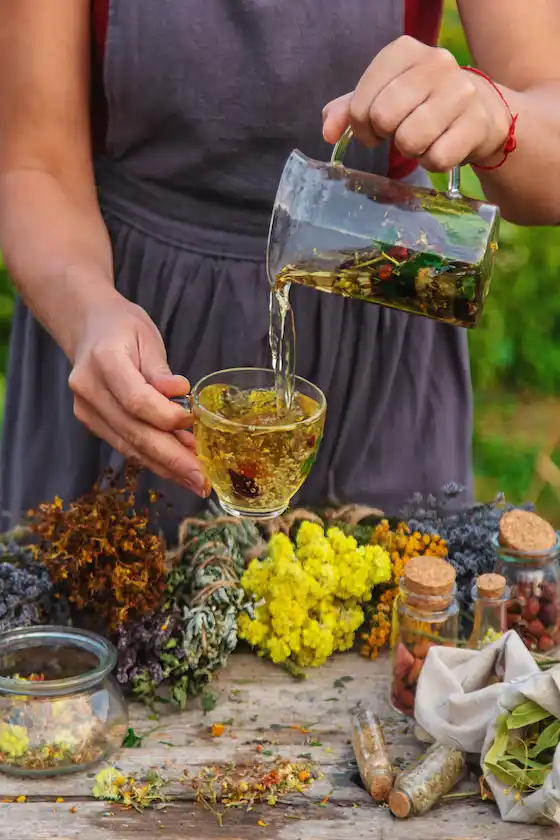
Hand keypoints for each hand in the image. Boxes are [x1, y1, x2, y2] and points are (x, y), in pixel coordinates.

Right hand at [69, 295, 207, 495]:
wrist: (89, 328)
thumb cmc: (123, 328)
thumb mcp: (147, 337)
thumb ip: (161, 370)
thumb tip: (180, 393)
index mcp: (104, 360)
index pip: (137, 400)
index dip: (166, 417)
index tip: (193, 422)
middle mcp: (89, 389)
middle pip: (134, 432)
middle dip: (172, 459)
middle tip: (203, 480)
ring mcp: (86, 410)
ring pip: (130, 446)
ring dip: (166, 466)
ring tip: (196, 480)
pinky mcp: (91, 423)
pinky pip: (126, 446)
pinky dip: (153, 459)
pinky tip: (178, 467)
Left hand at [322, 36, 510, 171]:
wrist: (482, 111)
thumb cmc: (423, 103)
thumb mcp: (383, 97)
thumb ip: (349, 109)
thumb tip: (328, 131)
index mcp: (404, 51)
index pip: (362, 99)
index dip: (359, 124)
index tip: (371, 130)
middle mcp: (435, 63)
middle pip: (384, 116)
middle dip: (383, 136)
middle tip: (394, 136)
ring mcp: (460, 92)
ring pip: (410, 139)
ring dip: (410, 151)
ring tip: (421, 140)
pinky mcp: (477, 123)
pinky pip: (437, 158)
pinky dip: (432, 162)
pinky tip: (440, 148)